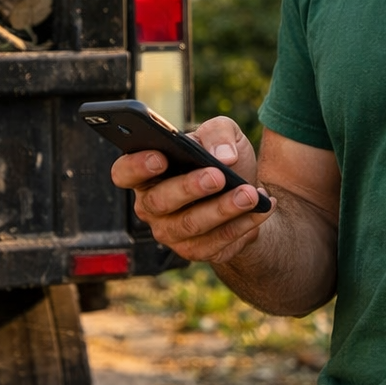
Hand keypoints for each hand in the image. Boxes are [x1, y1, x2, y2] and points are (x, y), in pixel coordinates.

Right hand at [109, 115, 274, 263]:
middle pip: (159, 201)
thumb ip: (219, 133)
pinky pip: (216, 242)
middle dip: (190, 188)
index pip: (124, 172)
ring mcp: (170, 232)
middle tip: (218, 176)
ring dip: (223, 209)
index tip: (160, 157)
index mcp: (146, 172)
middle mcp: (151, 206)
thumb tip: (223, 156)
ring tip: (251, 194)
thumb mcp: (224, 133)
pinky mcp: (195, 250)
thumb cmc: (222, 159)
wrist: (249, 193)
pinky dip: (242, 224)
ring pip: (191, 224)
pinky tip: (261, 209)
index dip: (137, 166)